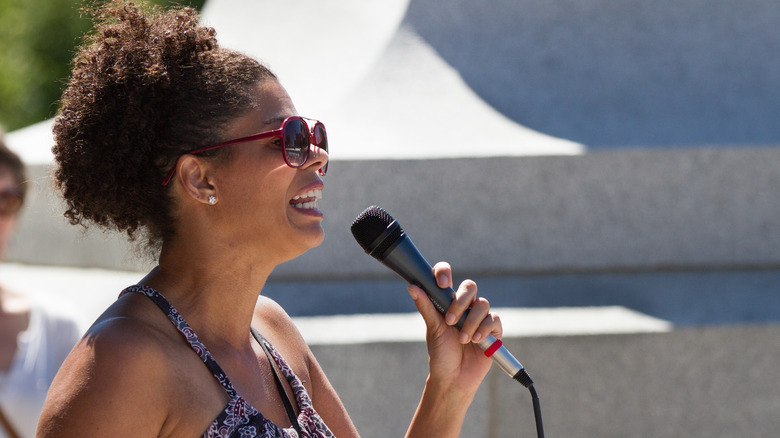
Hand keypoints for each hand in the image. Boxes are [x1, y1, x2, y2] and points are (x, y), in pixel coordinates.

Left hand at [407, 262, 501, 394]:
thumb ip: (426, 306)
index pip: (446, 277)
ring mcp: (479, 317)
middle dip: (460, 302)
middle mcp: (464, 306)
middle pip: (469, 287)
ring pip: (482, 304)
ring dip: (471, 322)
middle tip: (450, 320)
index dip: (444, 273)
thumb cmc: (441, 354)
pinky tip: (475, 341)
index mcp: (446, 302)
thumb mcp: (433, 329)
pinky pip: (493, 319)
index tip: (442, 283)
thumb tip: (412, 287)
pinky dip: (484, 329)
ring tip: (462, 339)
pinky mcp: (492, 330)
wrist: (454, 379)